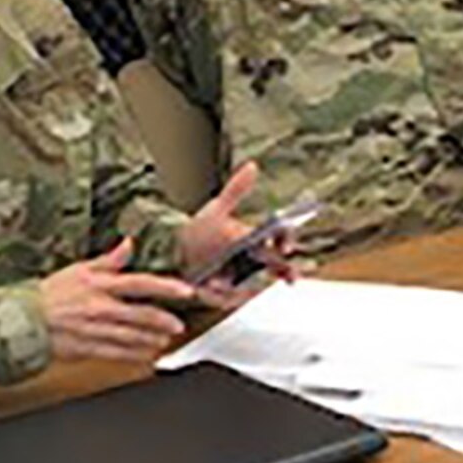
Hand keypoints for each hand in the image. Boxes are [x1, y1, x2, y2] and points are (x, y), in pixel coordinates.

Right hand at [37, 239, 195, 363]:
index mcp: (100, 285)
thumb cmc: (51, 294)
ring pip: (131, 336)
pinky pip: (116, 354)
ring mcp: (94, 330)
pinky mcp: (87, 348)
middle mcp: (100, 307)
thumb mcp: (80, 269)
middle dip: (163, 321)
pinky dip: (133, 355)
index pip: (139, 283)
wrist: (24, 320)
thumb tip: (129, 243)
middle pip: (140, 314)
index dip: (165, 287)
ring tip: (165, 340)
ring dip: (151, 339)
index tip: (185, 291)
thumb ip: (109, 260)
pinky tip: (146, 356)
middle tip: (179, 324)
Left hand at [178, 162, 301, 307]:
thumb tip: (253, 166)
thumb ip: (236, 189)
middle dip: (285, 272)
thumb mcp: (217, 210)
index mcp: (254, 237)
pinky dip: (220, 294)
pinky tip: (207, 288)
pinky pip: (230, 297)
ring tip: (216, 282)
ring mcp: (241, 277)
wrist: (173, 252)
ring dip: (239, 287)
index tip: (285, 246)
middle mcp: (253, 258)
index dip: (287, 240)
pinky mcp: (226, 294)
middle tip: (289, 277)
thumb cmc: (200, 230)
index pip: (281, 237)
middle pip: (277, 266)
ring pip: (252, 285)